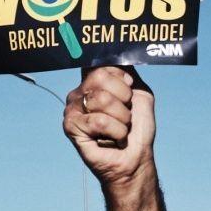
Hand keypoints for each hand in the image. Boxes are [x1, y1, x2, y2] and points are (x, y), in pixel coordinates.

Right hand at [64, 65, 156, 185]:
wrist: (136, 158)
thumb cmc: (137, 128)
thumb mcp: (139, 94)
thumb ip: (128, 72)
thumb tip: (118, 51)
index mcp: (93, 82)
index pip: (103, 63)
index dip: (121, 77)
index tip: (129, 91)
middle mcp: (79, 92)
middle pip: (101, 76)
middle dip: (124, 98)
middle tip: (125, 114)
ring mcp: (72, 108)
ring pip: (102, 100)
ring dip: (122, 118)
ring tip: (121, 128)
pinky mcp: (71, 126)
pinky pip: (99, 121)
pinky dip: (117, 132)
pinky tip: (114, 139)